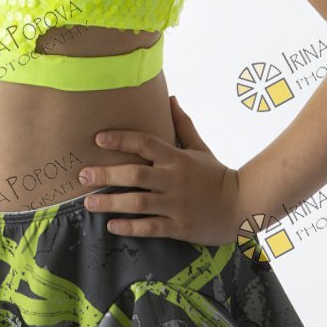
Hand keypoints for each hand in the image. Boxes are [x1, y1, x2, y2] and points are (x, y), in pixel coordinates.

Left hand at [77, 95, 241, 245]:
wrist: (243, 206)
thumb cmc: (217, 175)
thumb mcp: (200, 148)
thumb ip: (183, 125)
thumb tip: (171, 99)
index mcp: (177, 158)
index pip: (146, 143)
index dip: (121, 139)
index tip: (98, 139)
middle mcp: (174, 180)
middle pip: (135, 174)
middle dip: (107, 174)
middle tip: (83, 175)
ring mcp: (176, 205)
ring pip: (139, 203)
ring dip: (111, 202)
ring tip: (89, 203)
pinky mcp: (179, 227)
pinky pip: (151, 227)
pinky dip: (130, 227)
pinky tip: (112, 226)